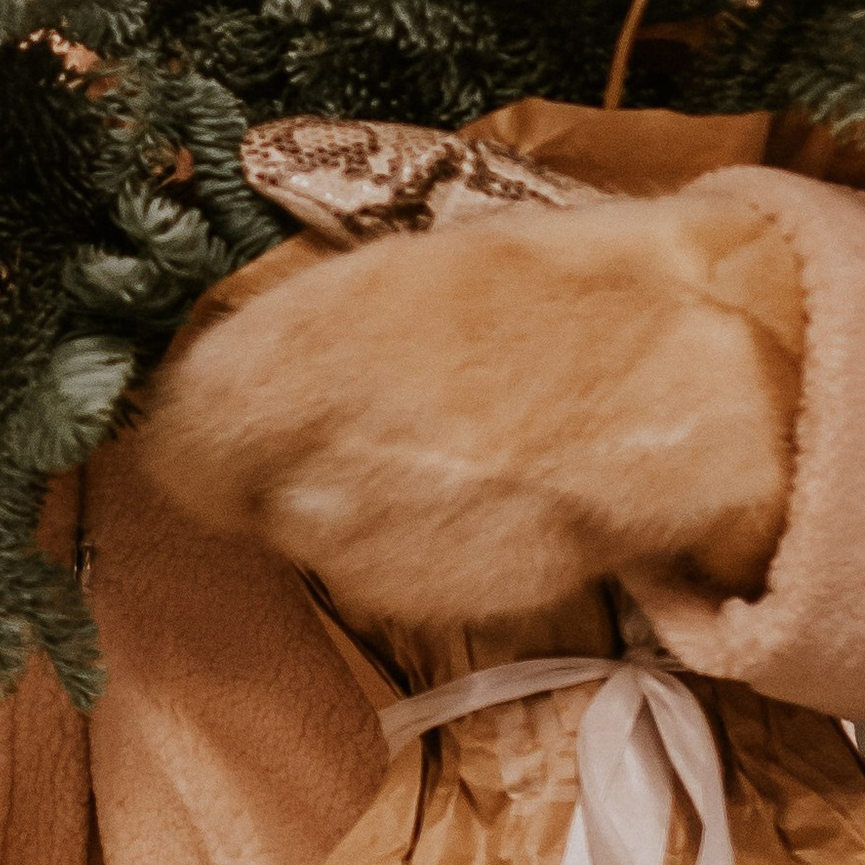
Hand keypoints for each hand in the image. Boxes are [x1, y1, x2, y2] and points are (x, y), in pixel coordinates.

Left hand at [138, 181, 804, 632]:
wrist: (691, 385)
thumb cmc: (551, 290)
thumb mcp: (405, 262)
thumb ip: (301, 323)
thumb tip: (229, 350)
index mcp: (289, 360)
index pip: (173, 428)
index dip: (193, 415)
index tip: (216, 395)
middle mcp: (306, 471)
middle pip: (229, 487)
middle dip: (265, 455)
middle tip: (341, 409)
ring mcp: (370, 549)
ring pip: (307, 535)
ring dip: (344, 500)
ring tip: (431, 440)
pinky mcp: (434, 602)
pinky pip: (385, 570)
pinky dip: (414, 539)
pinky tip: (475, 486)